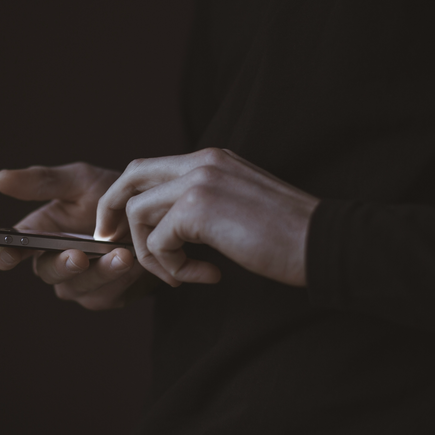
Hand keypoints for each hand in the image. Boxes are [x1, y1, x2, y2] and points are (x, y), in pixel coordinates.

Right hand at [0, 162, 161, 309]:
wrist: (154, 214)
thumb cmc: (111, 195)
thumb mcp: (80, 181)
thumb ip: (43, 182)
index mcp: (38, 234)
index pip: (8, 251)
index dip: (3, 254)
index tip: (9, 253)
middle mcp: (53, 262)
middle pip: (46, 273)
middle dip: (62, 265)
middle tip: (79, 256)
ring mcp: (79, 283)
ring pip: (78, 288)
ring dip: (100, 273)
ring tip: (122, 255)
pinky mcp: (105, 296)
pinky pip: (106, 295)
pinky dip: (121, 279)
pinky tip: (136, 263)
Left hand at [94, 148, 319, 286]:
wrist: (323, 242)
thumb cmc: (287, 234)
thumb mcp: (238, 205)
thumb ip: (202, 203)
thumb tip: (167, 226)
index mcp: (211, 159)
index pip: (149, 168)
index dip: (127, 196)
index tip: (120, 227)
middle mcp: (201, 161)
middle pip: (130, 176)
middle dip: (112, 210)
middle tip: (110, 241)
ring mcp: (199, 181)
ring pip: (138, 212)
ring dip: (150, 252)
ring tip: (179, 275)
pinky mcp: (198, 208)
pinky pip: (159, 241)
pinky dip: (172, 267)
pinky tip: (204, 276)